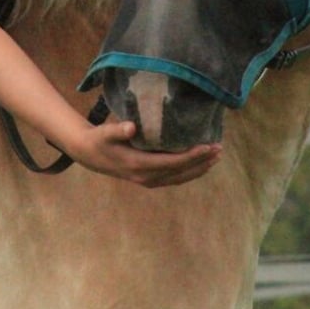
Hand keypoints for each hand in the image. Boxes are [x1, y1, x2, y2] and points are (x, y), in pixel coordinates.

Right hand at [65, 120, 221, 187]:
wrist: (89, 155)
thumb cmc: (99, 139)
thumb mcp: (105, 133)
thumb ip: (118, 130)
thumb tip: (131, 127)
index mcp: (139, 165)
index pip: (173, 162)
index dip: (192, 156)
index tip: (208, 147)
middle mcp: (146, 177)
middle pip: (181, 172)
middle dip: (201, 162)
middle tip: (219, 150)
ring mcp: (148, 180)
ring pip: (179, 178)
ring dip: (198, 169)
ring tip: (215, 158)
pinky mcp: (148, 179)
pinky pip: (174, 178)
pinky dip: (188, 172)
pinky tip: (199, 165)